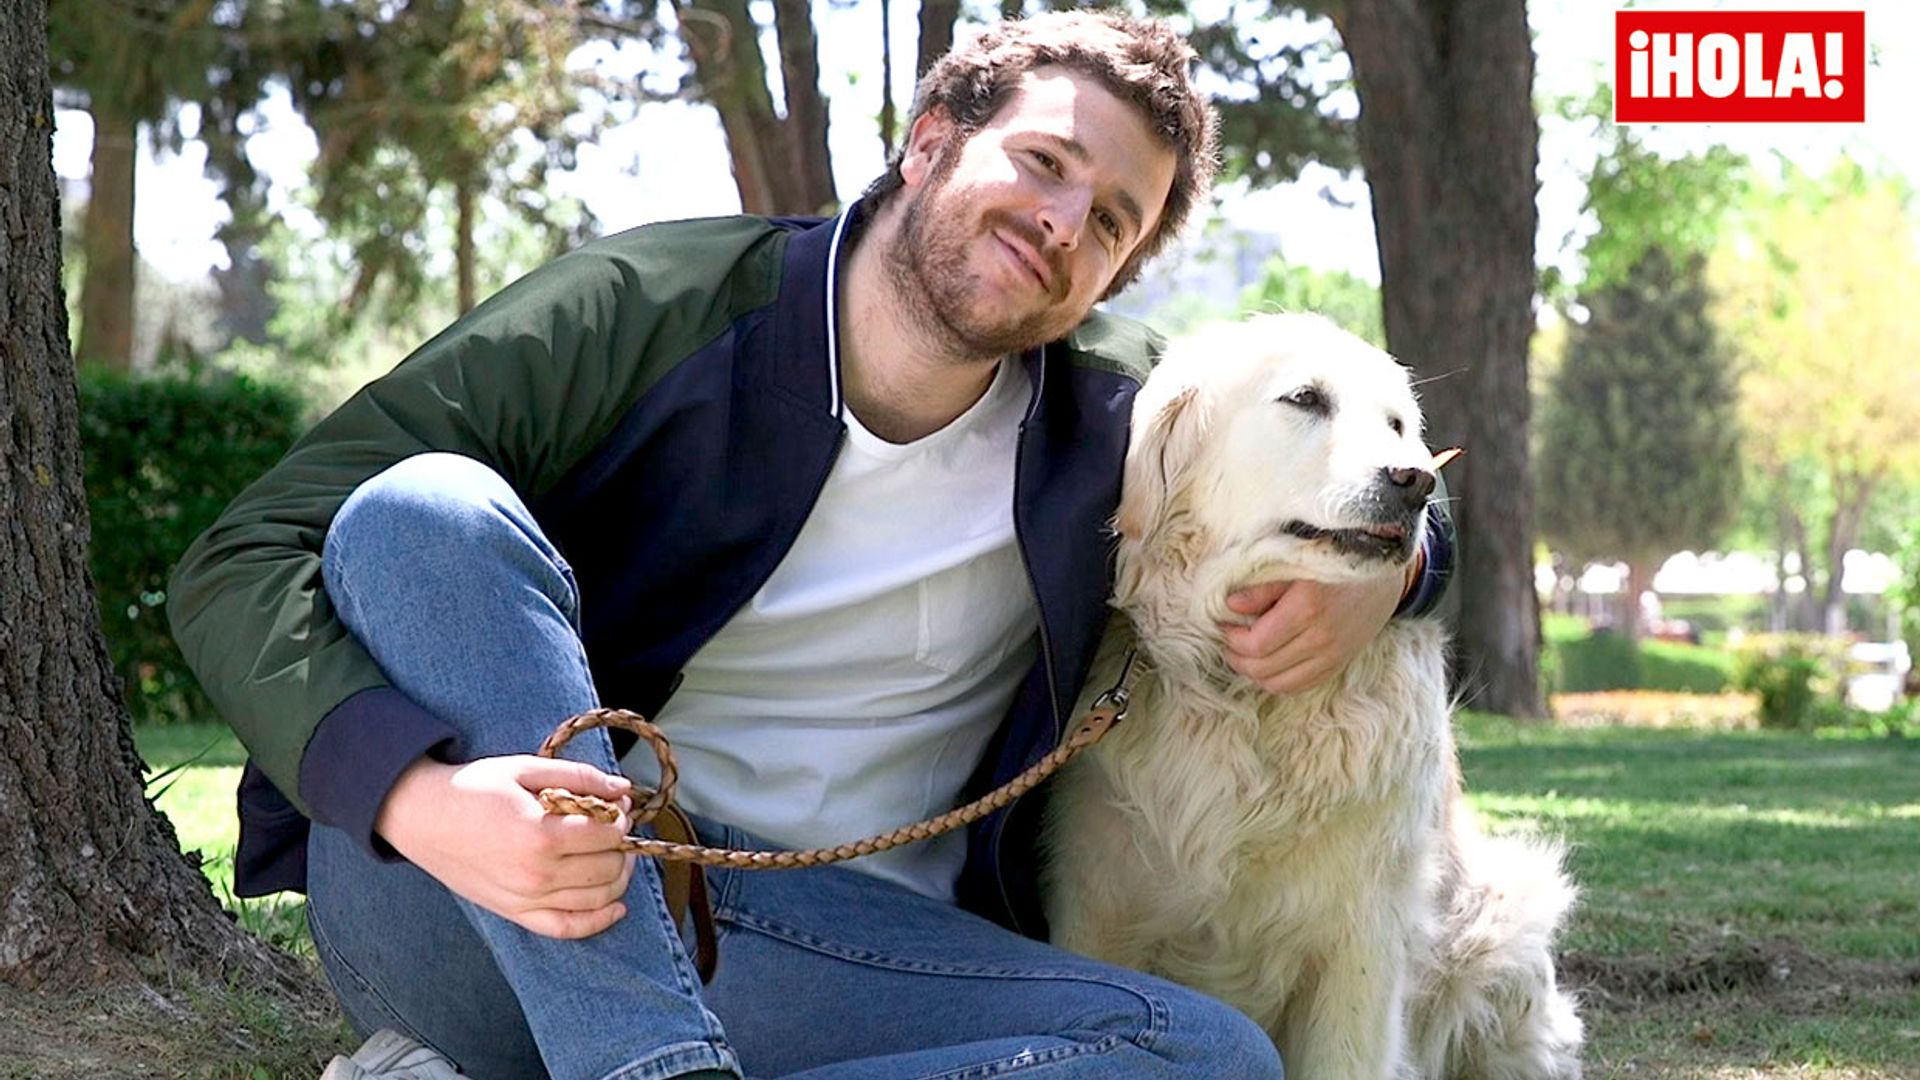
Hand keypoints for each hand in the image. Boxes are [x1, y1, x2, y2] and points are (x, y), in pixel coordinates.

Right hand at [375, 754, 638, 938]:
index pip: (609, 834)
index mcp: (541, 835)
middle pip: (609, 867)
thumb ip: (580, 777)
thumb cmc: (473, 788)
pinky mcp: (515, 914)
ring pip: (598, 899)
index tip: (614, 804)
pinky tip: (615, 905)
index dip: (621, 816)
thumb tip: (625, 789)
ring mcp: (526, 899)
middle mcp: (537, 875)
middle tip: (612, 825)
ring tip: (612, 853)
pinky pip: (567, 928)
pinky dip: (598, 920)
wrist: (422, 817)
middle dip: (621, 844)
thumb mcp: (526, 769)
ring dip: (617, 875)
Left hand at [1219, 572, 1404, 693]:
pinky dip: (1277, 680)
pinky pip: (1299, 686)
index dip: (1232, 640)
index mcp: (1307, 608)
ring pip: (1278, 683)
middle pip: (1262, 668)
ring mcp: (1333, 656)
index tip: (1224, 625)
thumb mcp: (1297, 564)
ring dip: (1254, 672)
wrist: (1385, 575)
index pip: (1255, 644)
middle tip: (1229, 640)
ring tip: (1245, 653)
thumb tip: (1230, 605)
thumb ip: (1263, 587)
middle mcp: (1321, 638)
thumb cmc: (1335, 562)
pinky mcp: (1339, 665)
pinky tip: (1268, 662)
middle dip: (1237, 658)